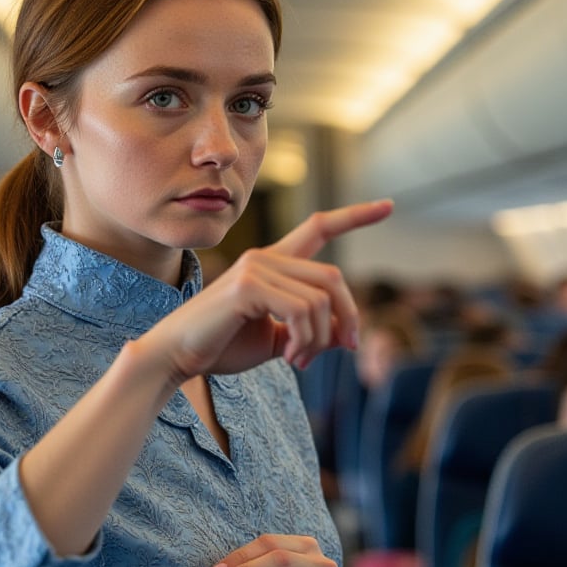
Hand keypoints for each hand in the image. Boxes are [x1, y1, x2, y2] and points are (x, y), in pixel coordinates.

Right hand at [143, 199, 393, 382]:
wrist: (177, 356)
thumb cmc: (221, 347)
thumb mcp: (277, 342)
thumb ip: (310, 333)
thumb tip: (347, 337)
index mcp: (272, 264)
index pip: (318, 228)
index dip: (355, 217)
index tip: (388, 206)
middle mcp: (265, 257)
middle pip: (333, 277)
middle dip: (348, 317)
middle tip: (344, 350)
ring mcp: (256, 268)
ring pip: (321, 298)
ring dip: (321, 338)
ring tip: (300, 360)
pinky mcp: (248, 286)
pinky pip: (302, 310)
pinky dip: (306, 339)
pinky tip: (290, 356)